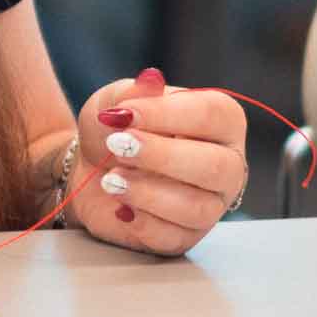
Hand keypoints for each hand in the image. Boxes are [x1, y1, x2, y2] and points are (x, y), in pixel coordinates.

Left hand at [75, 69, 248, 253]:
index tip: (125, 114)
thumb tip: (152, 79)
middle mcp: (227, 164)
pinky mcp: (186, 237)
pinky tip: (121, 207)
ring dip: (146, 192)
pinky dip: (140, 222)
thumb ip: (134, 92)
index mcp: (221, 122)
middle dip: (161, 156)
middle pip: (215, 166)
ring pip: (196, 207)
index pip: (213, 115)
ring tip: (112, 180)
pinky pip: (173, 237)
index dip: (168, 114)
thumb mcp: (117, 100)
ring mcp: (211, 205)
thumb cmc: (116, 129)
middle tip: (118, 146)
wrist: (89, 168)